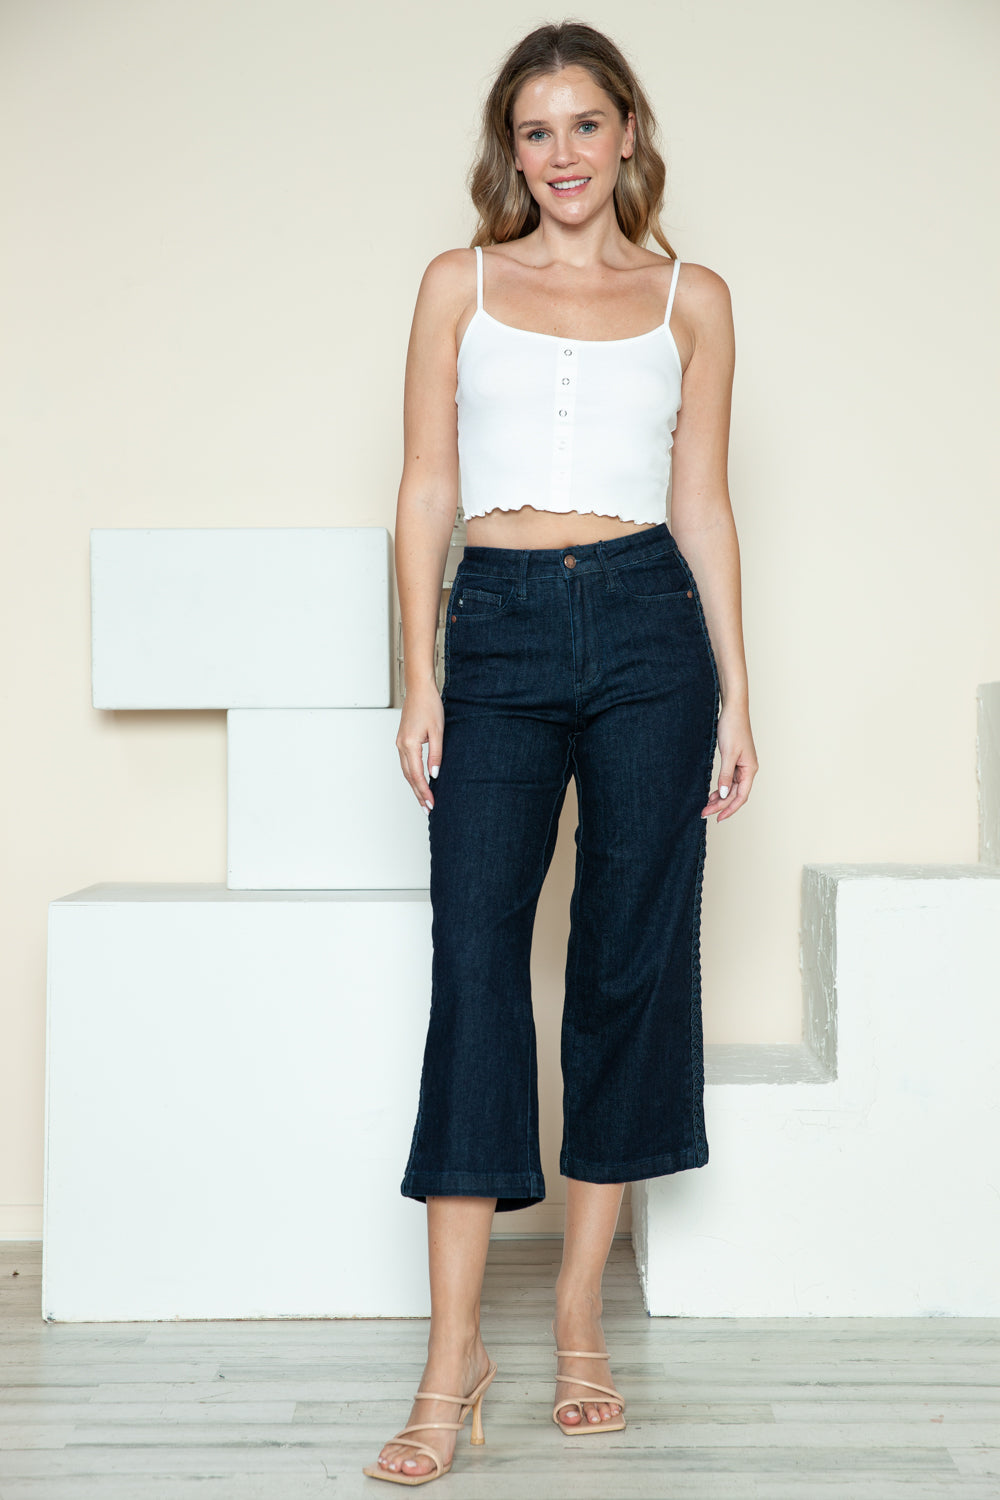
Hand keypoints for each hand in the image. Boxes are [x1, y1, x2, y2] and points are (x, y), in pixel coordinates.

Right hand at [396, 678, 443, 812]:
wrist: (419, 690)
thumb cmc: (429, 706)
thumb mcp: (438, 731)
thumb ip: (436, 754)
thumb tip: (434, 774)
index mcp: (409, 744)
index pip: (416, 775)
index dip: (424, 791)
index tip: (431, 804)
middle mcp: (401, 746)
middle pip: (408, 777)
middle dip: (418, 794)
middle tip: (427, 809)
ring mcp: (400, 743)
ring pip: (406, 771)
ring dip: (414, 787)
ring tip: (423, 800)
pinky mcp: (402, 740)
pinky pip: (406, 763)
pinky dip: (412, 775)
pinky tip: (419, 781)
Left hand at [701, 703, 757, 821]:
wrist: (733, 711)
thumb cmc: (733, 728)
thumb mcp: (728, 753)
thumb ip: (725, 775)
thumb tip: (723, 794)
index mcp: (750, 769)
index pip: (741, 796)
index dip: (729, 809)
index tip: (717, 818)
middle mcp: (747, 770)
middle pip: (735, 794)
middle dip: (720, 805)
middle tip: (704, 813)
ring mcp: (741, 766)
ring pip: (731, 789)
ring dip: (720, 798)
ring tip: (706, 806)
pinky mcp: (735, 761)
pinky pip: (728, 780)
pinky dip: (720, 788)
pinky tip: (712, 793)